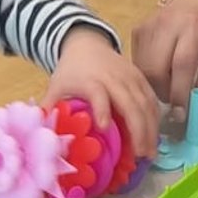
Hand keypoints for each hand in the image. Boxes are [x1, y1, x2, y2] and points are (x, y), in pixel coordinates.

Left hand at [44, 26, 159, 158]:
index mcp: (90, 79)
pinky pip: (152, 98)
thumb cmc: (71, 70)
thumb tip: (41, 134)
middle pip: (130, 102)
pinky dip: (155, 118)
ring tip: (150, 152)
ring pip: (145, 102)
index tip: (104, 127)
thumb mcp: (56, 86)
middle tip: (140, 155)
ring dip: (150, 128)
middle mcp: (113, 77)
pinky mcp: (140, 77)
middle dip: (138, 129)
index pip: (98, 93)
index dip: (101, 108)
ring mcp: (130, 76)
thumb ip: (49, 108)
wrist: (87, 43)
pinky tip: (154, 136)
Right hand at [130, 0, 197, 121]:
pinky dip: (147, 75)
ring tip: (170, 88)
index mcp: (194, 27)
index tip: (183, 113)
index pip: (182, 64)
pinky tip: (161, 74)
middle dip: (164, 92)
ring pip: (142, 68)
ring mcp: (148, 26)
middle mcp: (167, 24)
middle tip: (176, 102)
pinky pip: (137, 61)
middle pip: (155, 69)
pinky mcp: (137, 30)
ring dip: (154, 86)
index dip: (181, 92)